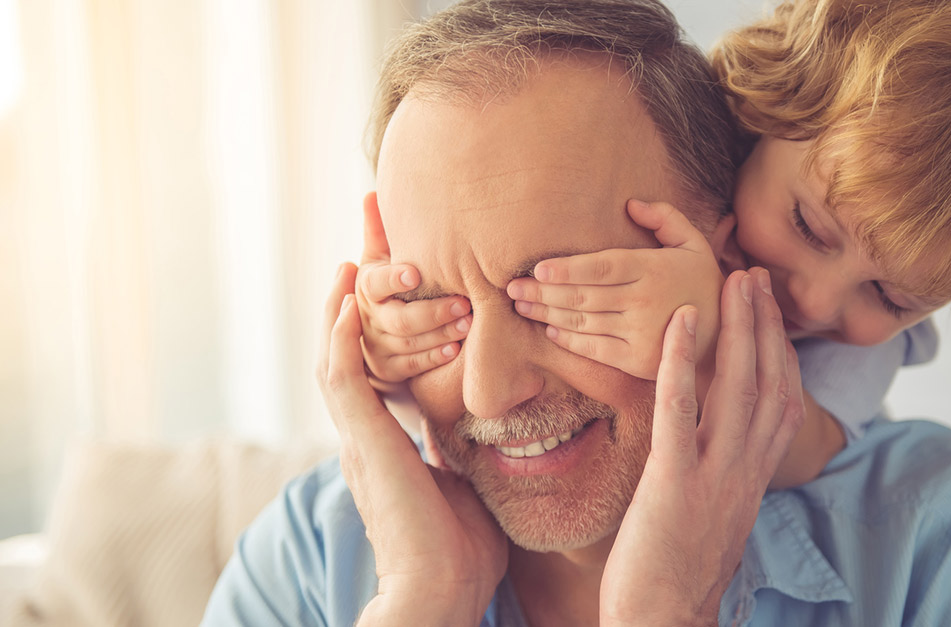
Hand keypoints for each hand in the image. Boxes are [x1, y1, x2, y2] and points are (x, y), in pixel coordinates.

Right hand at [318, 263, 504, 624]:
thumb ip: (460, 451)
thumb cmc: (461, 549)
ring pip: (335, 358)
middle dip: (353, 302)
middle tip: (359, 252)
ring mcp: (360, 438)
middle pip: (348, 352)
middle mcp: (365, 434)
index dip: (375, 328)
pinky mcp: (365, 443)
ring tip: (349, 261)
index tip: (390, 286)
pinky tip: (346, 301)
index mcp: (387, 442)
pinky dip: (340, 338)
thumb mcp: (464, 481)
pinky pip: (343, 378)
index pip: (376, 369)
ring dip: (342, 307)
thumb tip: (483, 432)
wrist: (442, 591)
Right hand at [356, 192, 471, 393]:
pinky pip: (412, 365)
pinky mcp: (389, 369)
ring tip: (470, 323)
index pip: (377, 282)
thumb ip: (379, 230)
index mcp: (365, 287)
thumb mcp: (380, 258)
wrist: (375, 329)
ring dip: (441, 334)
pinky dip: (434, 356)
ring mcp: (377, 346)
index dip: (395, 278)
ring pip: (409, 343)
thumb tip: (371, 192)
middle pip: (398, 319)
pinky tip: (456, 349)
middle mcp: (367, 318)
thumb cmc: (389, 284)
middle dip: (432, 312)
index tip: (416, 273)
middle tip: (465, 302)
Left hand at [506, 199, 722, 380]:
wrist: (727, 336)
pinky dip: (569, 340)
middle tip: (511, 287)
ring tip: (521, 305)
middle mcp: (644, 302)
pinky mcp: (638, 361)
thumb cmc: (704, 283)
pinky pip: (595, 349)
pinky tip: (550, 330)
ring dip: (547, 314)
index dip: (568, 268)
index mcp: (653, 270)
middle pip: (583, 296)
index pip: (602, 268)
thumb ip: (665, 219)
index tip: (538, 268)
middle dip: (543, 291)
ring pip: (583, 322)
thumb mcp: (694, 243)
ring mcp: (641, 334)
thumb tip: (630, 204)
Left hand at [599, 268, 805, 625]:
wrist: (663, 624)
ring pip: (738, 389)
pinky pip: (682, 412)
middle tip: (755, 275)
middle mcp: (745, 474)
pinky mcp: (675, 485)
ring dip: (738, 328)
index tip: (770, 312)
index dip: (780, 352)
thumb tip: (717, 444)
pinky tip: (679, 321)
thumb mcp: (714, 515)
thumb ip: (723, 474)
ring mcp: (714, 478)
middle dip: (766, 326)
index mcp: (753, 479)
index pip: (782, 403)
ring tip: (733, 282)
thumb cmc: (678, 572)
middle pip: (769, 385)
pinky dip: (682, 361)